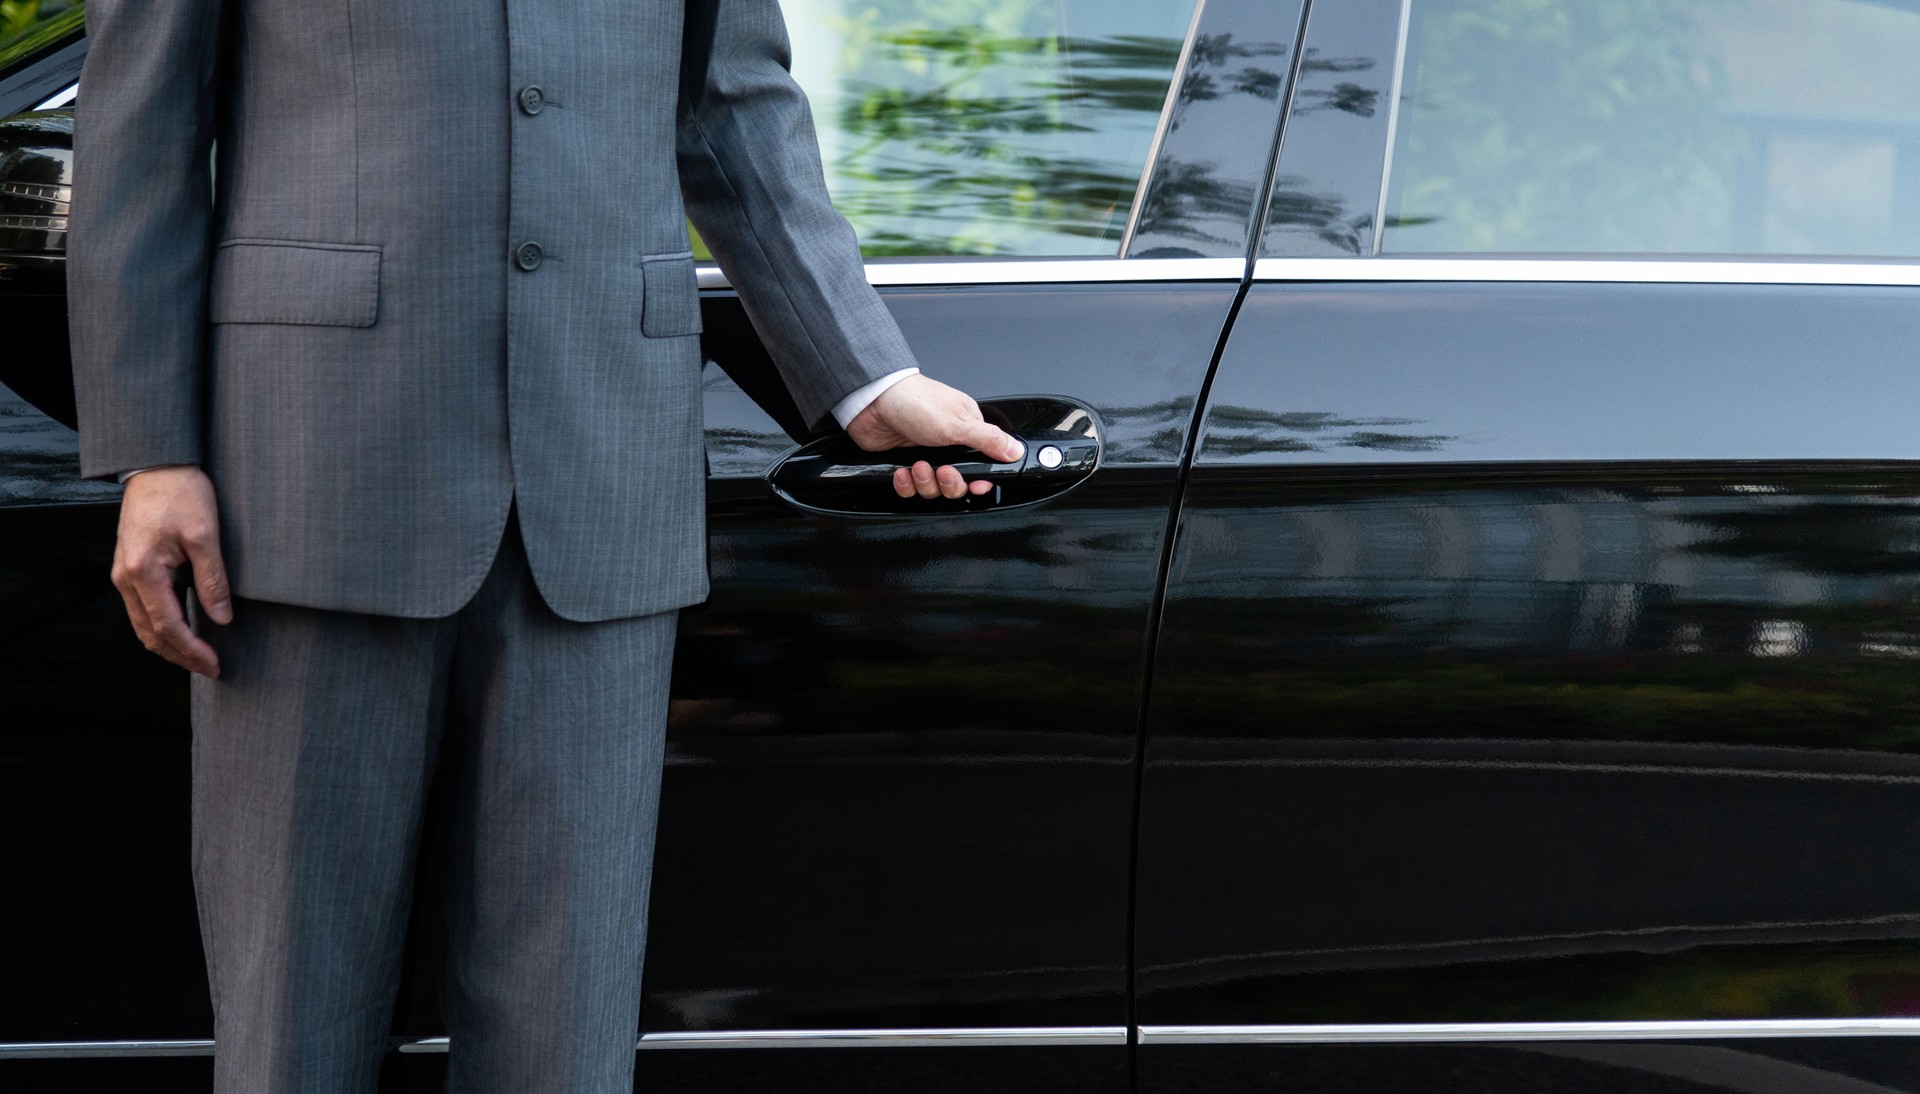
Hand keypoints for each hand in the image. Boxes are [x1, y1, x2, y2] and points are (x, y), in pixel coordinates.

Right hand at [112, 466, 232, 677]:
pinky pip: (142, 608)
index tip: (216, 665)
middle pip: (149, 633)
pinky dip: (161, 626)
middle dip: (180, 656)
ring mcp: (123, 573)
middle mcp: (125, 577)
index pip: (167, 626)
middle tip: (211, 669)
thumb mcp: (206, 534)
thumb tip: (222, 619)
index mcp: (142, 571)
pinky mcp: (130, 566)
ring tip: (199, 657)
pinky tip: (184, 630)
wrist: (157, 465)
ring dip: (169, 645)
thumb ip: (213, 579)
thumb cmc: (182, 492)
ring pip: (142, 624)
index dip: (192, 651)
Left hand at [845, 374, 1024, 499]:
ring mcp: (925, 455)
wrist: (872, 401)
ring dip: (926, 482)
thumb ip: (989, 440)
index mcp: (966, 432)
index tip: (976, 483)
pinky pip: (911, 488)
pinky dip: (907, 484)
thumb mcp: (959, 423)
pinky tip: (903, 470)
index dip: (980, 480)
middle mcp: (947, 445)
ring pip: (934, 488)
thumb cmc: (916, 402)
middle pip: (958, 483)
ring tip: (918, 465)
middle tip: (942, 470)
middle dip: (950, 483)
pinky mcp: (903, 463)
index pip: (982, 465)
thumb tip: (1016, 450)